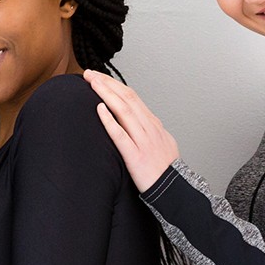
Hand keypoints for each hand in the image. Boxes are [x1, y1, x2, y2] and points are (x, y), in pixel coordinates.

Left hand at [84, 69, 179, 191]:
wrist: (174, 190)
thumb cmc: (165, 170)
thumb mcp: (162, 142)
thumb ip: (149, 130)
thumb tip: (137, 120)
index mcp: (153, 124)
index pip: (132, 97)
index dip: (115, 84)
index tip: (100, 77)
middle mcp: (149, 128)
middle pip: (127, 98)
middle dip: (107, 83)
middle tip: (89, 73)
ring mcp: (143, 141)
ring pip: (124, 111)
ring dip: (106, 94)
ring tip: (91, 83)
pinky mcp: (135, 156)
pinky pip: (121, 135)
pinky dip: (110, 120)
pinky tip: (99, 109)